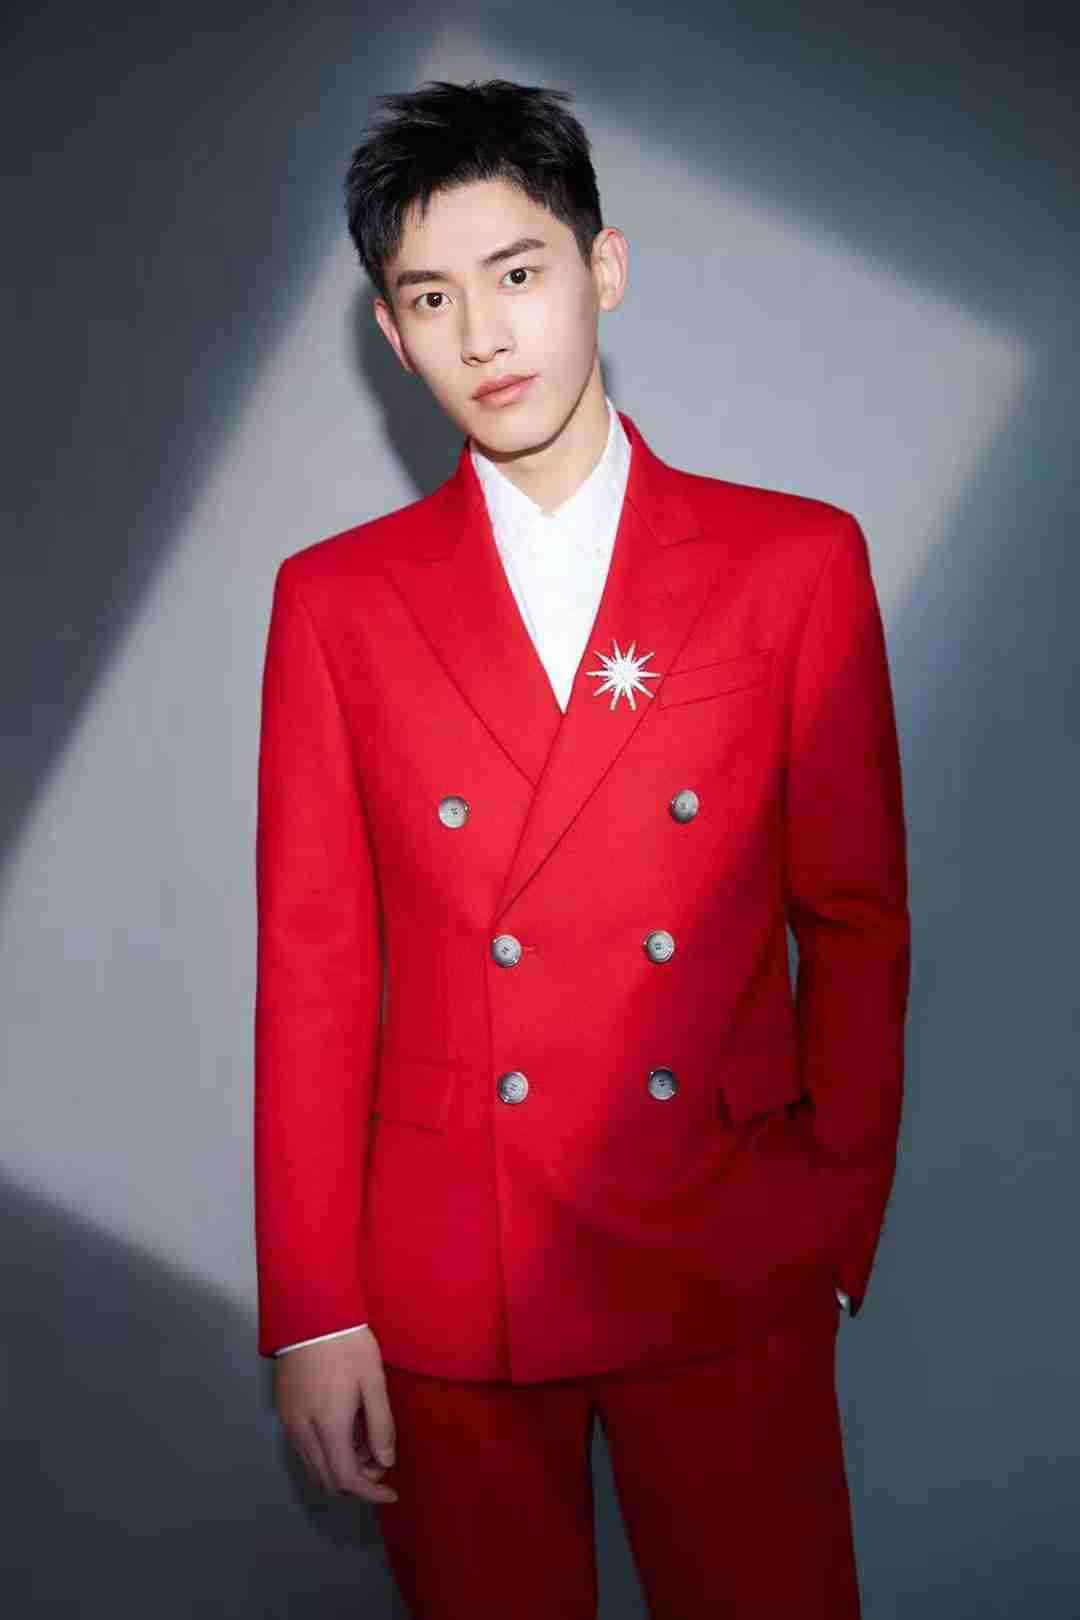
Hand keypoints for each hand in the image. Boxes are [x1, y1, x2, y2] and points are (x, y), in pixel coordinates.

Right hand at [274, 1327, 398, 1502]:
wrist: (310, 1313)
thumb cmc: (348, 1344)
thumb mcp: (374, 1381)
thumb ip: (381, 1425)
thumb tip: (386, 1462)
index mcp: (328, 1427)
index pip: (347, 1479)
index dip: (371, 1493)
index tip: (392, 1494)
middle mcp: (303, 1433)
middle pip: (328, 1480)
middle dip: (357, 1480)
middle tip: (380, 1458)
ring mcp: (289, 1423)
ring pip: (314, 1467)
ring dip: (341, 1466)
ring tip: (365, 1439)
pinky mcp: (283, 1411)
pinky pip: (304, 1449)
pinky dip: (326, 1452)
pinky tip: (344, 1428)